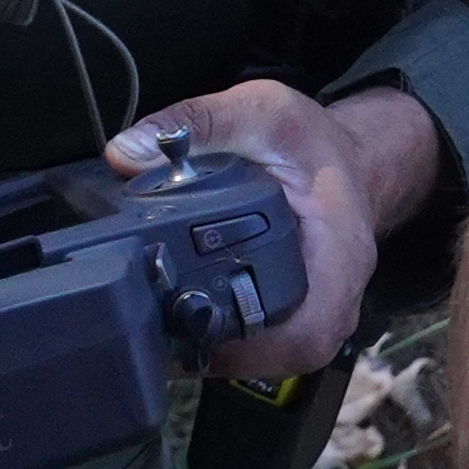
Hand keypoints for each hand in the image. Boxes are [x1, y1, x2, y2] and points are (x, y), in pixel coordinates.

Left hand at [103, 76, 437, 381]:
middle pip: (284, 353)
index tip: (183, 322)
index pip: (304, 329)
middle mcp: (339, 298)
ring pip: (272, 357)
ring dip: (218, 350)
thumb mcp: (261, 111)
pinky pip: (266, 345)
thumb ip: (196, 123)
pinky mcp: (301, 317)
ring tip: (162, 332)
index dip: (242, 343)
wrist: (345, 158)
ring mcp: (322, 314)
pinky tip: (183, 324)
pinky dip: (226, 340)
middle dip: (219, 351)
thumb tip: (123, 153)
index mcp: (341, 253)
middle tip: (157, 332)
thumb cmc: (309, 140)